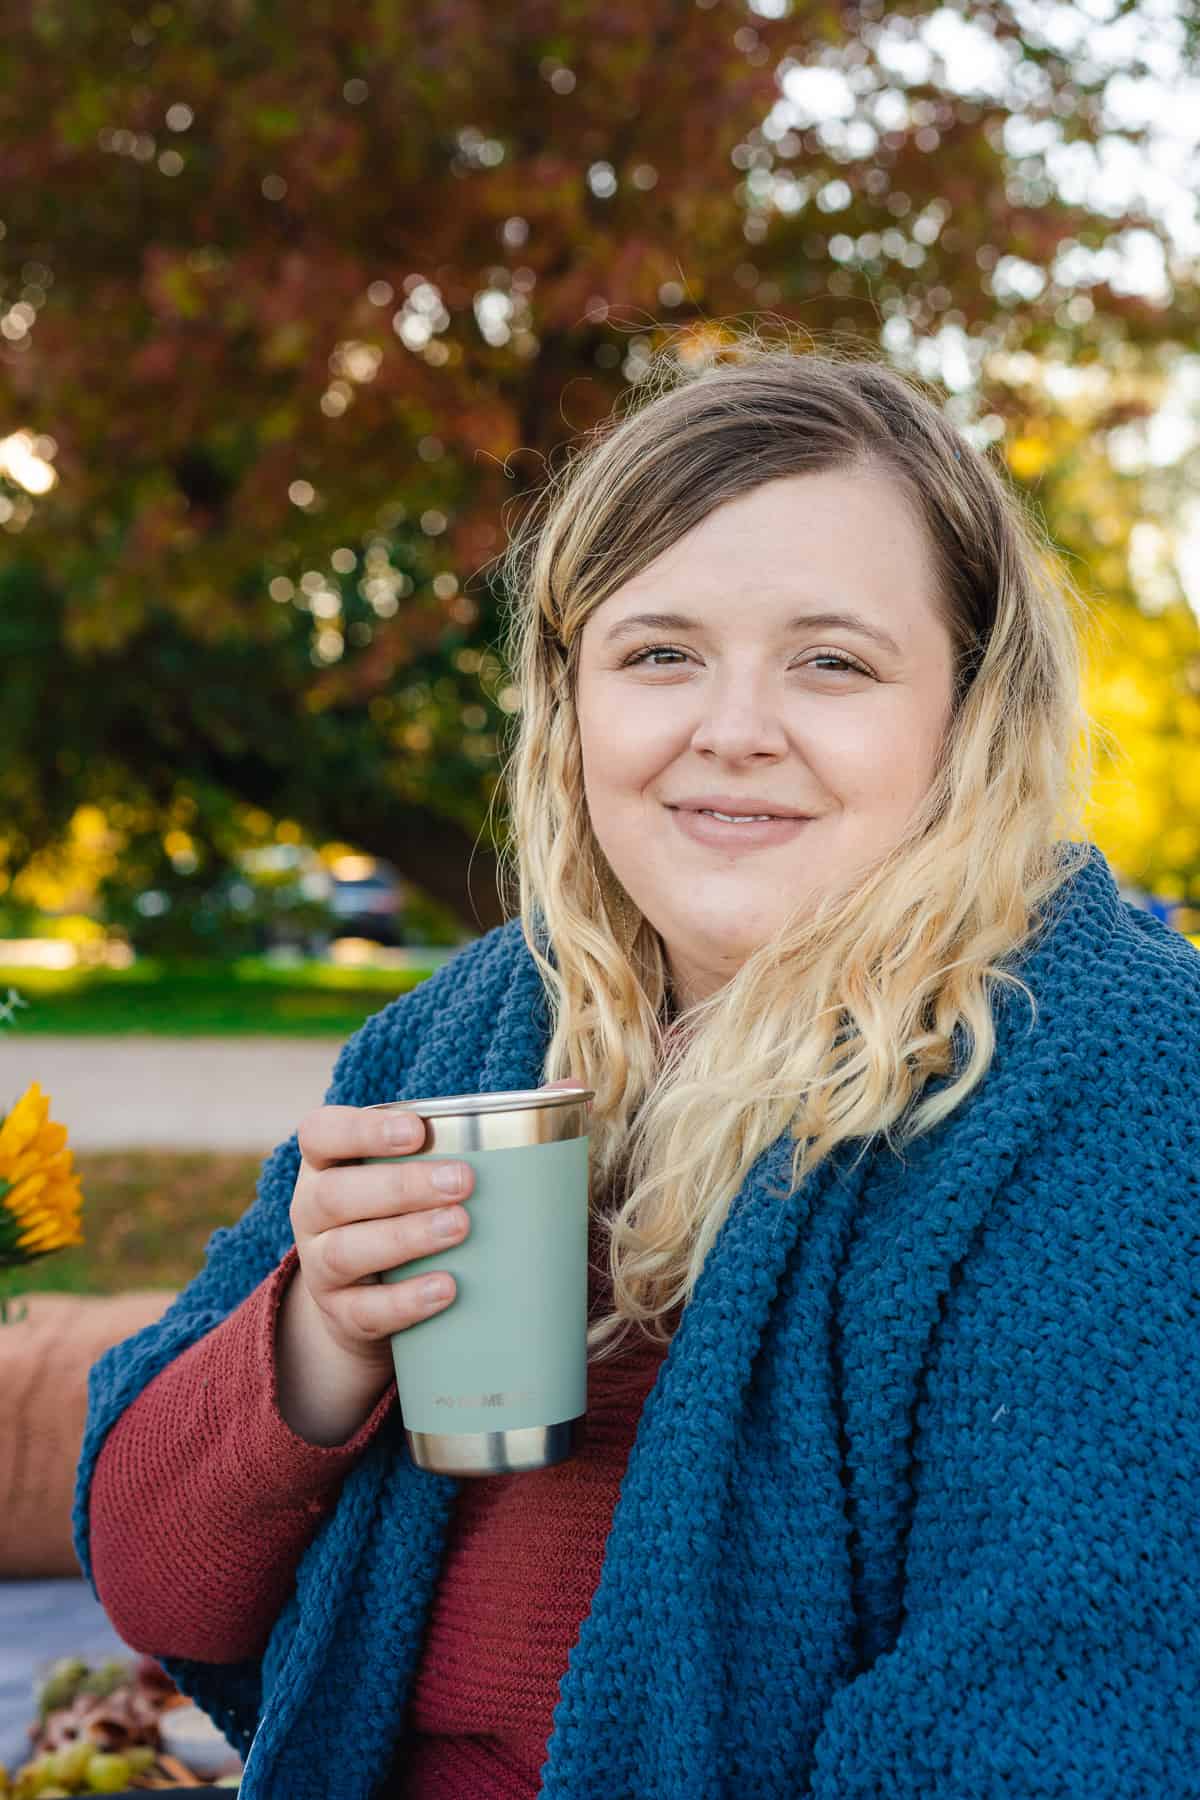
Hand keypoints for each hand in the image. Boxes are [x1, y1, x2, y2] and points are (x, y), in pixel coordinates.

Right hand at [288, 1080, 585, 1376]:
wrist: (367, 1302)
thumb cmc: (410, 1211)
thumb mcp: (429, 1170)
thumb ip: (493, 1126)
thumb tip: (570, 1088)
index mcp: (331, 1162)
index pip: (321, 1132)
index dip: (361, 1128)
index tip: (418, 1129)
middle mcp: (314, 1209)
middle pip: (338, 1193)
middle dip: (401, 1186)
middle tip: (464, 1183)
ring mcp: (321, 1266)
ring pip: (346, 1251)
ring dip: (404, 1238)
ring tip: (460, 1228)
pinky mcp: (341, 1316)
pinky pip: (365, 1311)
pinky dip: (405, 1301)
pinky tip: (446, 1289)